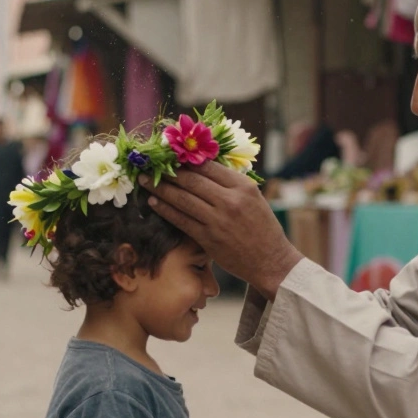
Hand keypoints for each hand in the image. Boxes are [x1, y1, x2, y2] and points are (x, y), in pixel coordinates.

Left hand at [141, 161, 302, 297]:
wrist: (271, 261)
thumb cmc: (262, 228)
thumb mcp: (253, 197)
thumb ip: (230, 183)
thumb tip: (200, 167)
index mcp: (243, 186)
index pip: (208, 166)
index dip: (185, 160)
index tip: (170, 155)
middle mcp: (231, 201)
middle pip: (192, 180)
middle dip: (168, 172)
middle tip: (150, 166)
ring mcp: (218, 220)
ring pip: (183, 199)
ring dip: (161, 189)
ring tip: (146, 182)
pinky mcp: (209, 239)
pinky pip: (181, 220)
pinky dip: (165, 210)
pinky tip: (154, 203)